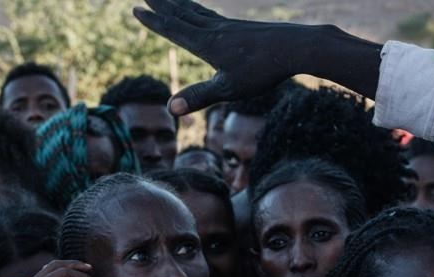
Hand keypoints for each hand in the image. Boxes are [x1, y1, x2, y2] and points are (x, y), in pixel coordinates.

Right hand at [133, 1, 313, 113]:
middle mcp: (215, 31)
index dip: (154, 21)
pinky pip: (212, 17)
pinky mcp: (242, 28)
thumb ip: (198, 97)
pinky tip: (202, 15)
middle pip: (182, 14)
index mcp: (207, 44)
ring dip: (179, 5)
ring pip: (197, 12)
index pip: (174, 29)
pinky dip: (199, 11)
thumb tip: (170, 110)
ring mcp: (229, 27)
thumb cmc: (262, 71)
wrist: (296, 47)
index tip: (137, 9)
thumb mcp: (228, 90)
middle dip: (162, 5)